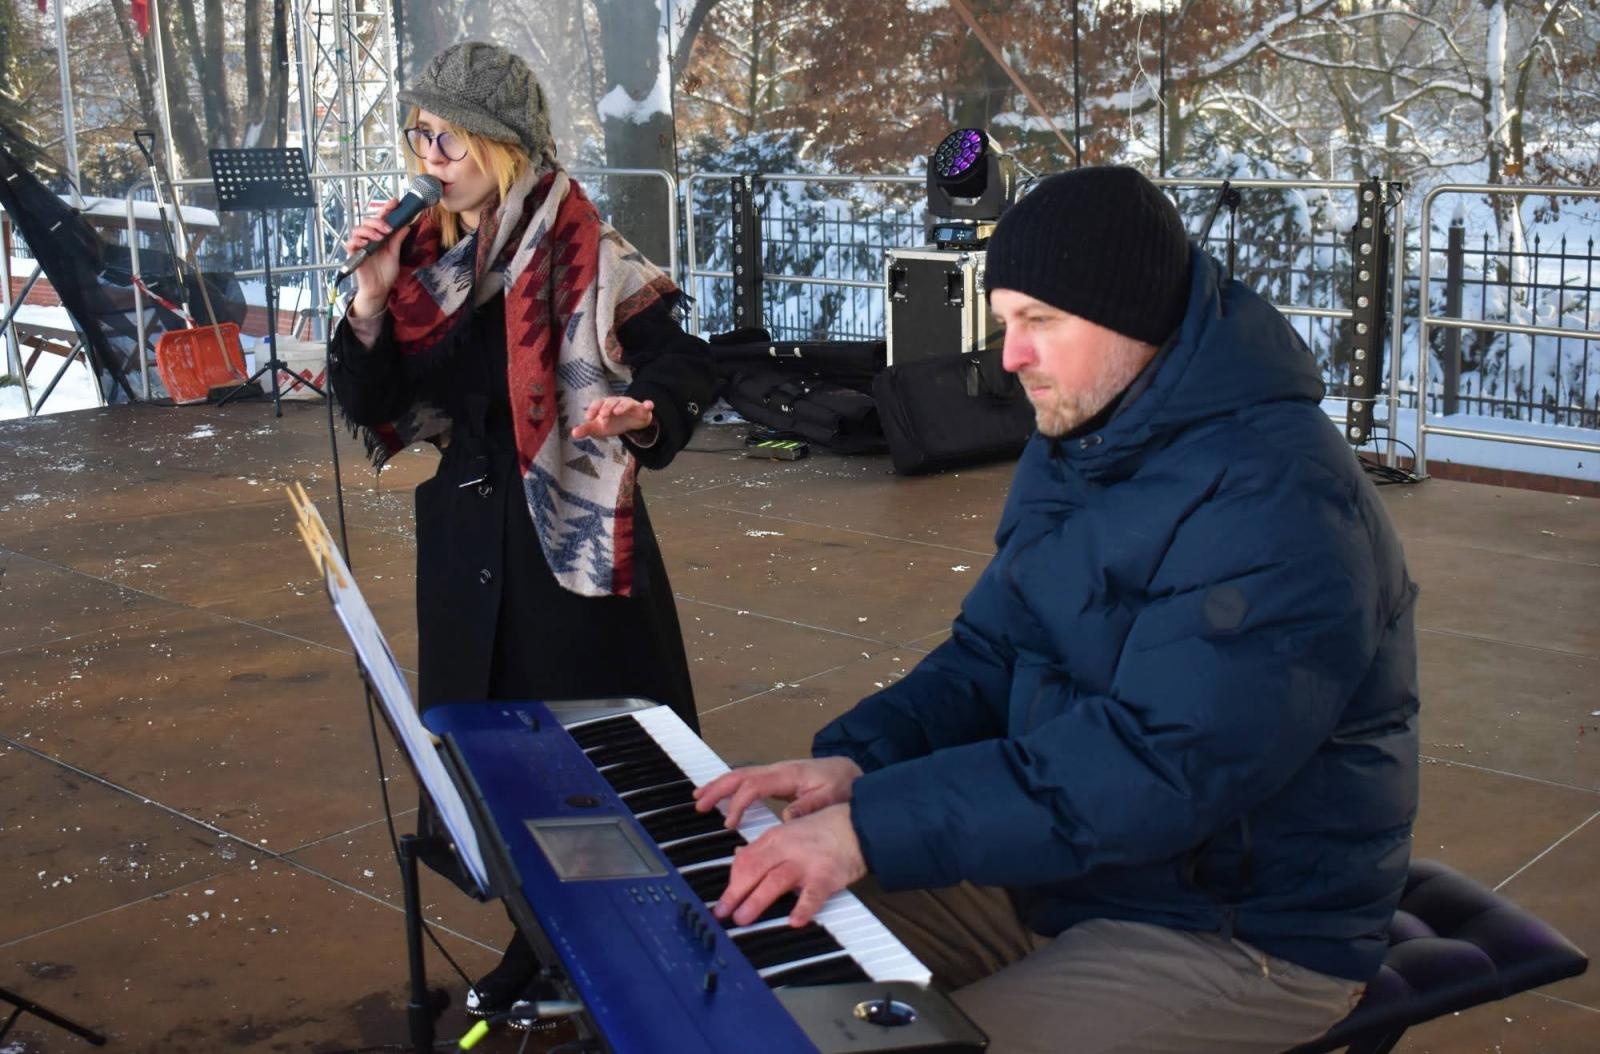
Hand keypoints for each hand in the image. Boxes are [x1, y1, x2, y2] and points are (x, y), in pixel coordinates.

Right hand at [343, 197, 404, 314]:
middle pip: (368, 220)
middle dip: (378, 221)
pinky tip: (366, 243)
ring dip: (369, 230)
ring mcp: (360, 245)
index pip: (381, 219)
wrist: (380, 288)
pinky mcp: (354, 254)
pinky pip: (350, 242)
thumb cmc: (386, 272)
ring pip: (358, 229)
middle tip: (388, 229)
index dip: (386, 209)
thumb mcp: (395, 254)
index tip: (395, 202)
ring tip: (379, 237)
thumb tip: (406, 225)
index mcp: (380, 236)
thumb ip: (398, 240)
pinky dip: (358, 241)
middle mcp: (369, 238)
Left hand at [570, 396, 654, 439]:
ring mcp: (630, 405)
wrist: (631, 422)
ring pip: (626, 403)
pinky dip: (647, 405)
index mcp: (605, 405)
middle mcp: (617, 402)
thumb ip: (587, 429)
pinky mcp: (641, 410)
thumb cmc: (612, 422)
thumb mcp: (599, 427)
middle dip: (606, 408)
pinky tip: (649, 405)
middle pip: (611, 401)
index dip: (593, 409)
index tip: (588, 418)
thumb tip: (573, 434)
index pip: (597, 404)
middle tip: (602, 416)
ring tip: (617, 412)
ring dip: (622, 406)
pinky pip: (645, 406)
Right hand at [693, 756, 863, 828]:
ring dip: (718, 785)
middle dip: (717, 789)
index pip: (754, 786)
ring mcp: (775, 773)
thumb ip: (809, 807)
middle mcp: (777, 771)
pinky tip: (718, 796)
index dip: (738, 804)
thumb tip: (786, 819)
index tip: (729, 823)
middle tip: (699, 805)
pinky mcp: (775, 779)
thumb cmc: (841, 785)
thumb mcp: (831, 798)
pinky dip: (729, 787)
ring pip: (740, 775)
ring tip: (699, 798)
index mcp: (787, 775)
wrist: (849, 771)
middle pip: (740, 775)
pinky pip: (747, 780)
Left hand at [714, 805, 866, 926]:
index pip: (745, 859)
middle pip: (754, 870)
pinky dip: (803, 908)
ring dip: (756, 901)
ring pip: (775, 882)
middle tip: (723, 913)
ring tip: (743, 918)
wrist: (858, 825)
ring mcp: (806, 863)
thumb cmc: (824, 830)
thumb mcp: (788, 831)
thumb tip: (739, 856)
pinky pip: (813, 894)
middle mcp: (787, 849)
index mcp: (775, 838)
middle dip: (735, 893)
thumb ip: (763, 846)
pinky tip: (794, 921)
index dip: (731, 881)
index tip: (724, 899)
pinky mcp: (826, 877)